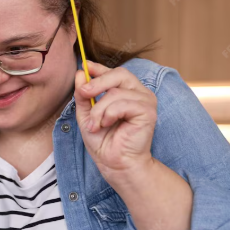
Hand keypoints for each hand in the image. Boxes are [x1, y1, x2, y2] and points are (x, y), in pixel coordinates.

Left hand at [74, 61, 156, 182]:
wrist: (114, 163)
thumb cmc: (103, 141)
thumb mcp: (87, 114)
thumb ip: (84, 95)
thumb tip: (81, 74)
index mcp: (125, 92)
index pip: (114, 73)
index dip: (99, 68)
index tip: (85, 66)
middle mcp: (138, 93)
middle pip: (120, 74)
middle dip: (97, 82)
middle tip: (83, 93)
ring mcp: (145, 101)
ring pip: (116, 92)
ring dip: (99, 109)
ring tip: (94, 125)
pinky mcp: (148, 112)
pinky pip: (123, 104)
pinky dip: (109, 114)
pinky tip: (106, 125)